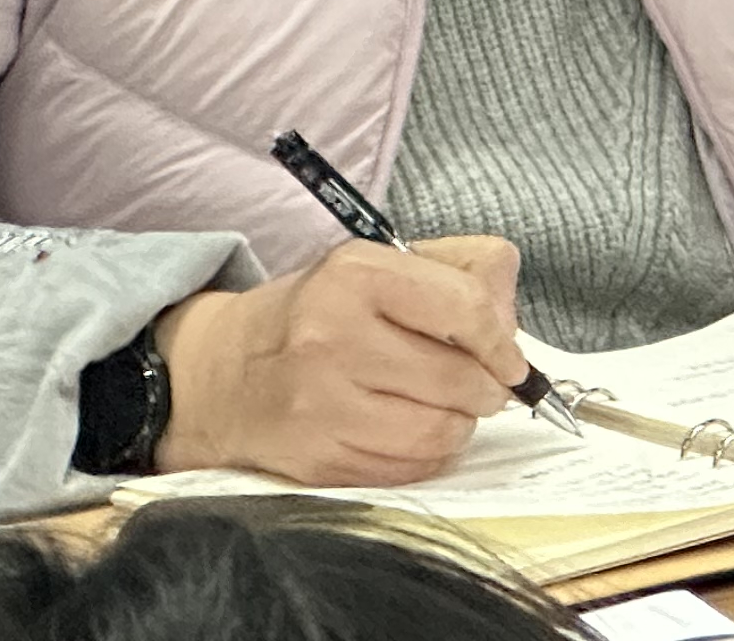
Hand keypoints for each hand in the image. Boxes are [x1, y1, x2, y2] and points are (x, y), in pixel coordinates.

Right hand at [153, 235, 527, 486]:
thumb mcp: (385, 264)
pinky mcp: (313, 458)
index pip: (467, 308)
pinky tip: (411, 433)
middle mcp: (332, 336)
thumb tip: (511, 332)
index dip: (504, 342)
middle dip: (487, 389)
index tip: (511, 361)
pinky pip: (406, 469)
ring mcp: (319, 403)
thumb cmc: (321, 314)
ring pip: (438, 431)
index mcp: (357, 274)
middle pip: (458, 378)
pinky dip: (426, 456)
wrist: (221, 372)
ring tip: (446, 410)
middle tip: (484, 388)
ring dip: (459, 426)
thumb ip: (466, 275)